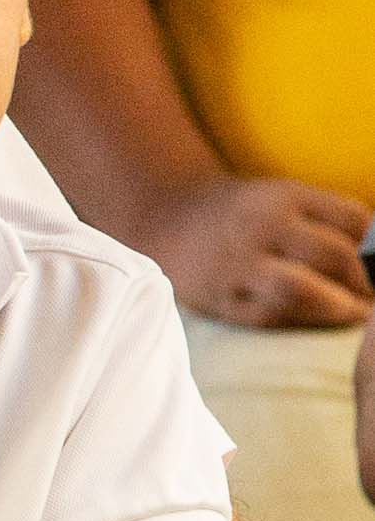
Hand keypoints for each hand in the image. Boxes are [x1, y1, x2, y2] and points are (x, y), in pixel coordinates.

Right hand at [133, 173, 373, 328]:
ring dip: (341, 308)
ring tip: (357, 315)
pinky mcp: (223, 298)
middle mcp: (261, 225)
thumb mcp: (286, 197)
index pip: (355, 222)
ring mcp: (239, 263)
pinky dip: (304, 324)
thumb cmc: (244, 213)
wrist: (166, 216)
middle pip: (335, 256)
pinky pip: (272, 317)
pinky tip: (320, 323)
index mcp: (285, 197)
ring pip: (302, 290)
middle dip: (367, 284)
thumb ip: (334, 219)